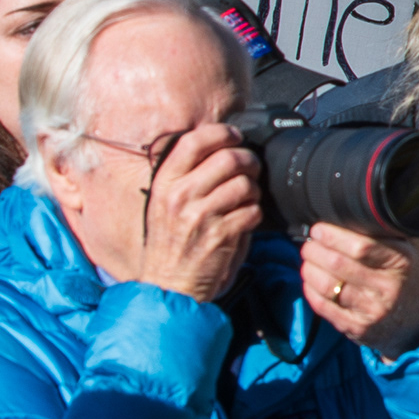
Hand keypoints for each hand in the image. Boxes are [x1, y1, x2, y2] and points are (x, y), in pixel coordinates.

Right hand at [133, 123, 263, 306]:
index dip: (221, 133)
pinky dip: (255, 213)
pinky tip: (245, 218)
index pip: (194, 141)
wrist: (168, 285)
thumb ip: (185, 178)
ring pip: (244, 183)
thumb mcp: (163, 205)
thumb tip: (219, 150)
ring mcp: (201, 215)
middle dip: (248, 160)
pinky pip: (252, 210)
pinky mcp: (221, 234)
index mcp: (164, 184)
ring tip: (247, 197)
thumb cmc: (169, 244)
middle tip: (251, 168)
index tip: (234, 136)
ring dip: (254, 188)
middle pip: (227, 158)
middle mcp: (180, 196)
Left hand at [302, 219, 418, 356]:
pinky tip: (310, 281)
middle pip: (339, 265)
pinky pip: (324, 307)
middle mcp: (389, 288)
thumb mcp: (412, 249)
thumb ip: (391, 228)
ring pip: (328, 286)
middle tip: (308, 243)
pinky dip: (310, 291)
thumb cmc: (409, 278)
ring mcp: (373, 311)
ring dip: (309, 269)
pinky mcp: (358, 328)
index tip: (318, 229)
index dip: (333, 236)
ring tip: (307, 259)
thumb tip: (364, 203)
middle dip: (315, 250)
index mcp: (402, 262)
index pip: (361, 247)